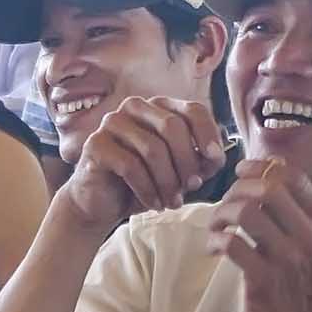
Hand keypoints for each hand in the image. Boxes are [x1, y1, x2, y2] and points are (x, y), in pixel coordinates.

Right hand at [60, 95, 219, 230]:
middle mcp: (134, 107)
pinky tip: (154, 204)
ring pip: (152, 148)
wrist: (101, 204)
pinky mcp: (96, 144)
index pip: (193, 110)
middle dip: (187, 161)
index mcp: (158, 107)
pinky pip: (130, 166)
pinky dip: (148, 189)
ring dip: (168, 181)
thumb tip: (216, 157)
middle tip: (192, 187)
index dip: (209, 134)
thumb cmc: (143, 183)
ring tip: (172, 202)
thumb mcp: (179, 172)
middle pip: (172, 126)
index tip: (216, 160)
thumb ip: (200, 161)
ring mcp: (112, 123)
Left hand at [213, 156, 311, 311]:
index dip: (260, 166)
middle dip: (236, 190)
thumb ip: (292, 213)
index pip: (292, 176)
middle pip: (267, 188)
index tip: (240, 173)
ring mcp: (288, 259)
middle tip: (225, 205)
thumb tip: (258, 176)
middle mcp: (310, 237)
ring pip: (246, 212)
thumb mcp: (308, 245)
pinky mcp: (264, 279)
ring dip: (221, 214)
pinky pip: (232, 243)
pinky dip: (216, 240)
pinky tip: (214, 248)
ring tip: (216, 226)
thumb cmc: (296, 285)